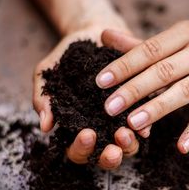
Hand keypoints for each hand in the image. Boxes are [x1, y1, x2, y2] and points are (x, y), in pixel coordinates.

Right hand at [33, 19, 146, 168]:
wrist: (92, 33)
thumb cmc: (65, 57)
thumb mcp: (47, 75)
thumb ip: (43, 99)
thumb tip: (44, 126)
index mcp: (76, 127)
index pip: (77, 152)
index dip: (81, 150)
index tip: (87, 134)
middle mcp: (100, 129)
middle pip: (104, 156)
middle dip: (109, 157)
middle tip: (113, 150)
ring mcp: (120, 120)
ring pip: (127, 146)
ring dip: (128, 146)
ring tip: (127, 135)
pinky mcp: (139, 106)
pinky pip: (145, 122)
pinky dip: (145, 126)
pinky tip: (145, 125)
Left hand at [96, 20, 188, 153]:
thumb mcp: (170, 37)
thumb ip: (137, 42)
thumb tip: (103, 35)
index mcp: (186, 31)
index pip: (150, 49)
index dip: (125, 65)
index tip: (101, 81)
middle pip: (164, 71)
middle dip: (135, 90)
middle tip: (110, 107)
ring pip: (182, 92)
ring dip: (157, 108)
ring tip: (132, 123)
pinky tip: (181, 147)